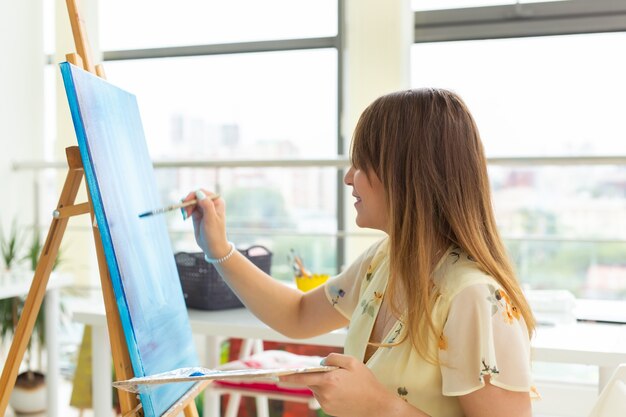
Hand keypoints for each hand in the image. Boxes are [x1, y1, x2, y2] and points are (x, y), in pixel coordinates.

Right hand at [182, 189, 229, 258]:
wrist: (212, 247)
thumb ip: (206, 205)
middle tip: (185, 212)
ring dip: (186, 207)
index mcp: (217, 202)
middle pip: (195, 196)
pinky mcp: (197, 214)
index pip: (202, 192)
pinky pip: (189, 208)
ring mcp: (203, 209)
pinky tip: (185, 217)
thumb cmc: (214, 234)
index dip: (192, 195)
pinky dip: (185, 210)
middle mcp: (210, 203)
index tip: (185, 202)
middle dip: (188, 202)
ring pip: (191, 202)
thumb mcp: (211, 219)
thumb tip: (199, 193)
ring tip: (185, 216)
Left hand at [279, 353, 397, 416]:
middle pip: (311, 382)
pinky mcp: (330, 412)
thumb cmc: (366, 382)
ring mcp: (327, 405)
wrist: (377, 406)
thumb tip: (321, 361)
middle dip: (317, 376)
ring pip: (317, 390)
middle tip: (333, 374)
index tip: (278, 375)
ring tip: (343, 384)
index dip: (289, 376)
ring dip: (324, 385)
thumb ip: (333, 358)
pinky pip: (323, 398)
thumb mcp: (352, 362)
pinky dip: (328, 393)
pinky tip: (343, 392)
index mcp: (329, 380)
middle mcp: (325, 394)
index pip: (303, 377)